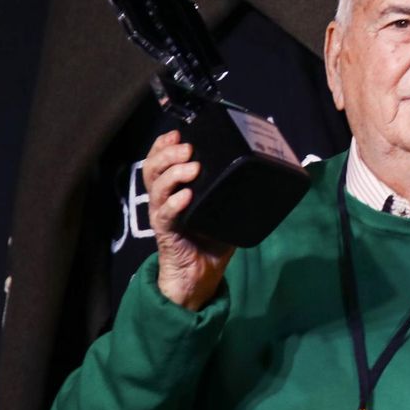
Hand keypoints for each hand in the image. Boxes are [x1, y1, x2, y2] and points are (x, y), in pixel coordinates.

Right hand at [142, 130, 233, 309]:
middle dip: (168, 153)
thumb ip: (230, 192)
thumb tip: (256, 174)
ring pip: (156, 187)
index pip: (159, 160)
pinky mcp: (166, 232)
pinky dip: (175, 203)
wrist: (199, 276)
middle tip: (188, 148)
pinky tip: (186, 196)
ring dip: (173, 173)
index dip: (163, 144)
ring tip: (191, 168)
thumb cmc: (210, 241)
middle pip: (153, 168)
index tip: (177, 133)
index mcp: (173, 189)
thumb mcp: (222, 210)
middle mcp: (163, 198)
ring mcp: (162, 214)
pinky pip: (166, 215)